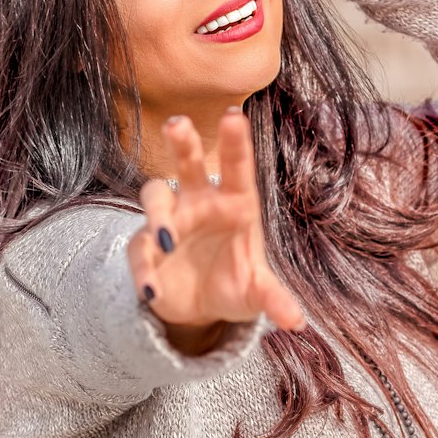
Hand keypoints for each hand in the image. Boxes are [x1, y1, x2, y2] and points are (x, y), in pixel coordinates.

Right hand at [127, 109, 307, 350]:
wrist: (198, 309)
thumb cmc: (235, 284)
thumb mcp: (255, 295)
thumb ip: (273, 300)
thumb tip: (297, 322)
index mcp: (233, 203)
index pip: (236, 168)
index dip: (234, 142)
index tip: (234, 115)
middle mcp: (199, 202)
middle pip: (187, 163)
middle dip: (182, 142)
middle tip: (178, 124)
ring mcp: (169, 220)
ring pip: (155, 195)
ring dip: (159, 213)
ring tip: (169, 240)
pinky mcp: (145, 246)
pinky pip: (140, 249)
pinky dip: (144, 269)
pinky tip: (152, 291)